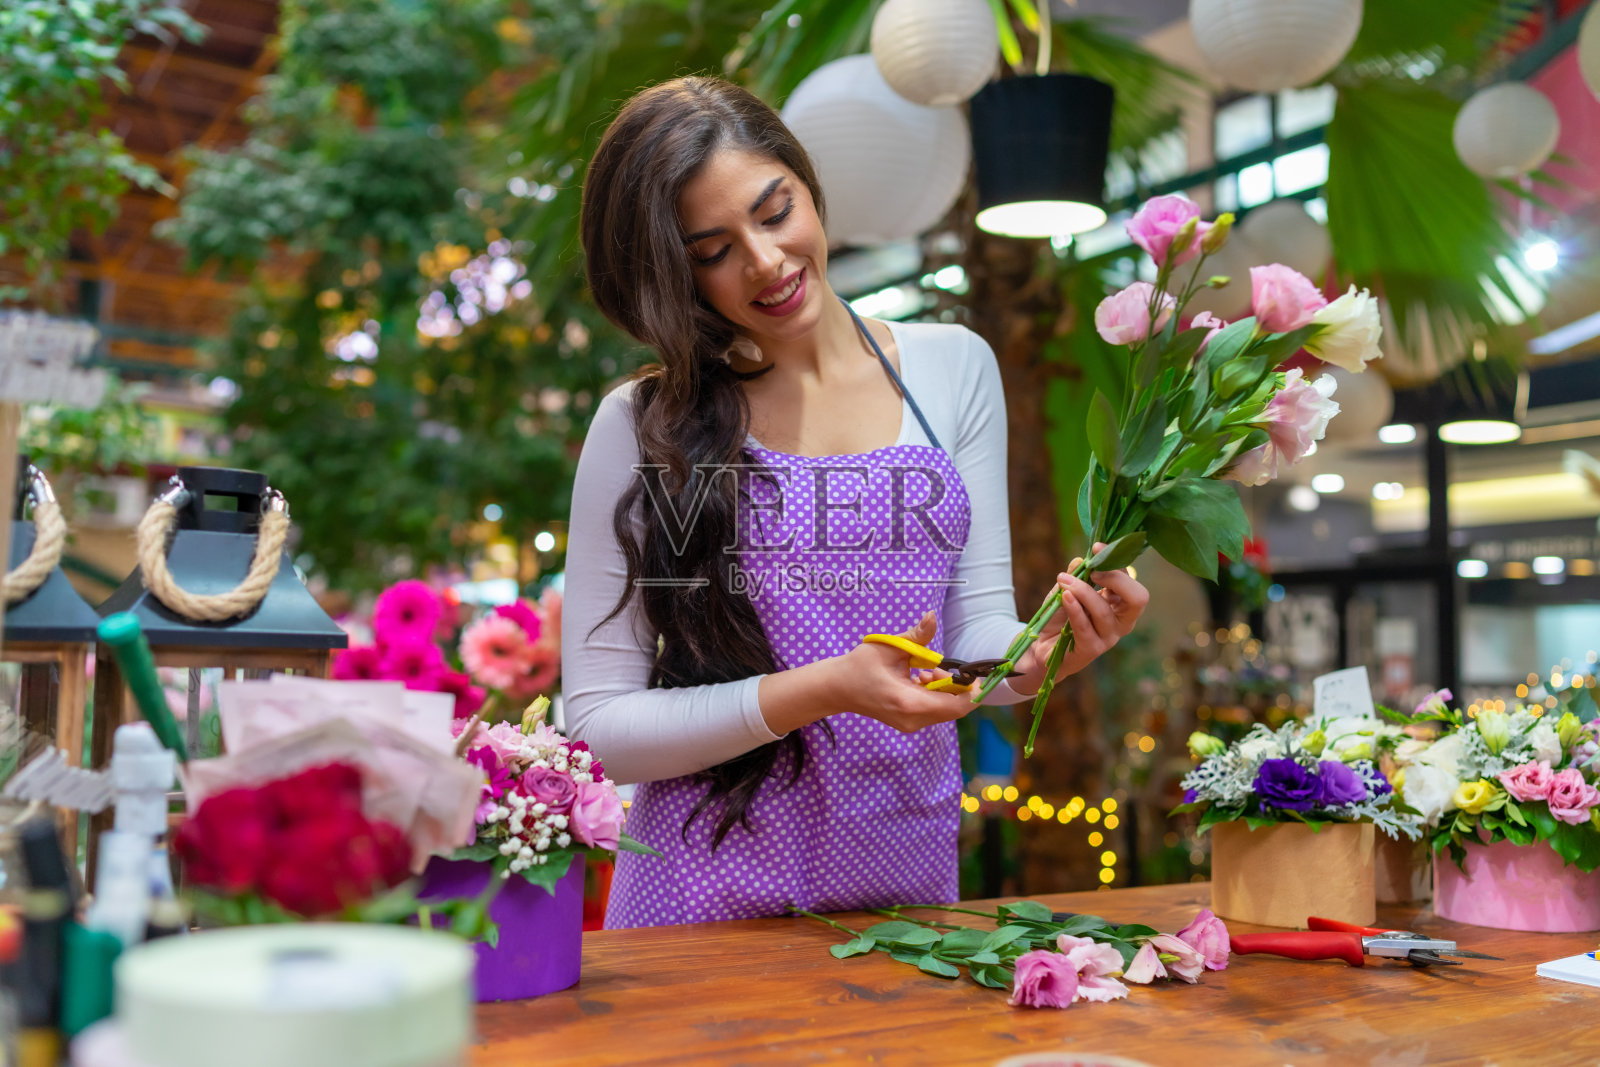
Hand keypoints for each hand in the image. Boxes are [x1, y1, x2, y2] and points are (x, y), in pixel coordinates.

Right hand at [831, 610, 978, 733]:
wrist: (837, 689)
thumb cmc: (860, 666)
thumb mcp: (890, 646)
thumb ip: (917, 635)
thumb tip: (933, 616)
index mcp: (909, 702)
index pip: (957, 705)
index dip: (970, 690)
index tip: (966, 671)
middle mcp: (913, 719)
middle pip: (954, 708)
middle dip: (954, 685)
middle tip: (933, 667)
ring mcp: (911, 724)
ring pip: (946, 709)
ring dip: (943, 688)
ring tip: (921, 672)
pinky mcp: (909, 723)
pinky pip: (934, 710)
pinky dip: (934, 694)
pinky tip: (916, 680)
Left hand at [1012, 543, 1149, 692]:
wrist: (1042, 645)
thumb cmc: (1060, 616)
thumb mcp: (1067, 590)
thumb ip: (1076, 576)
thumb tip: (1081, 559)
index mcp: (1121, 603)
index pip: (1130, 579)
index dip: (1116, 560)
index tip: (1096, 547)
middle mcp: (1121, 621)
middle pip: (1138, 598)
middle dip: (1117, 579)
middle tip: (1093, 570)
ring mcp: (1109, 637)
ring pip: (1103, 611)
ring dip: (1083, 592)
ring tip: (1065, 581)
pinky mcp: (1092, 650)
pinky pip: (1085, 627)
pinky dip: (1075, 609)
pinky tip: (1065, 596)